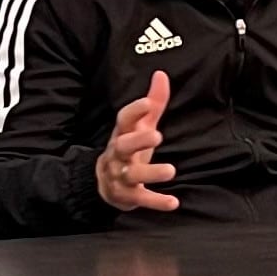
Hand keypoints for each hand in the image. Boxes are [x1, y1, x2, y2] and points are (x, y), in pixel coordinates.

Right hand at [96, 70, 178, 211]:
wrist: (103, 182)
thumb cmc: (129, 147)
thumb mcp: (140, 125)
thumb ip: (154, 101)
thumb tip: (161, 73)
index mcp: (122, 133)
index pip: (124, 119)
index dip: (134, 110)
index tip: (147, 102)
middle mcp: (118, 154)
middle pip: (123, 145)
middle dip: (138, 140)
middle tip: (157, 136)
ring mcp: (120, 176)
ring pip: (132, 174)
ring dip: (151, 172)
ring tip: (171, 170)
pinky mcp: (127, 196)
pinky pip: (141, 198)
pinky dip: (156, 202)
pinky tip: (173, 202)